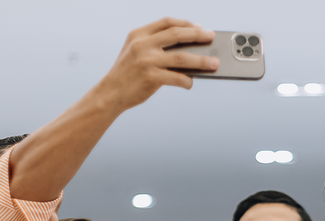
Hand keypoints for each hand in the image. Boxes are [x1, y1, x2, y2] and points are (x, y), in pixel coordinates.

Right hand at [97, 19, 217, 108]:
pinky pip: (177, 78)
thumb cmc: (126, 74)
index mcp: (139, 34)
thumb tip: (187, 50)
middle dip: (198, 35)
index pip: (167, 22)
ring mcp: (147, 61)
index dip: (185, 23)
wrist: (110, 94)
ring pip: (182, 58)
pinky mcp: (151, 78)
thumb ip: (154, 46)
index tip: (198, 27)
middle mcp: (143, 45)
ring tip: (214, 63)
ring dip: (201, 61)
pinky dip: (187, 80)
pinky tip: (190, 83)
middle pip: (177, 34)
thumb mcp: (134, 52)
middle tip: (212, 37)